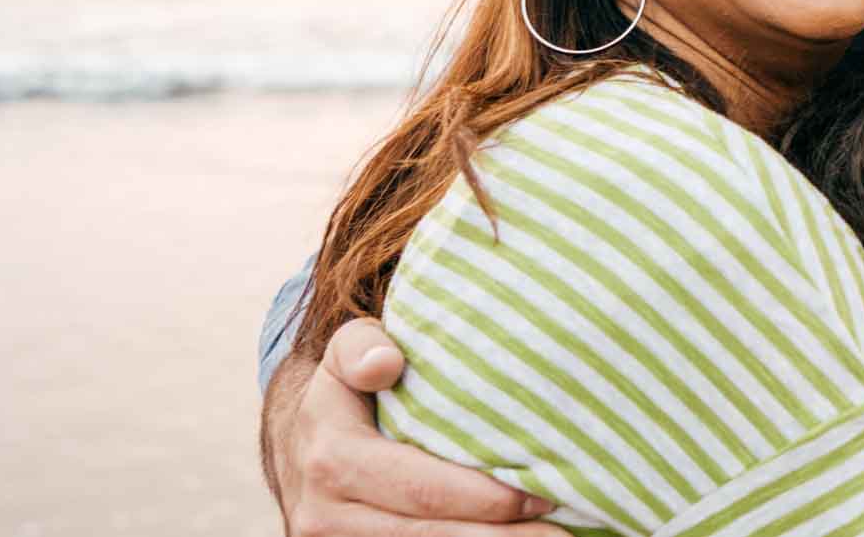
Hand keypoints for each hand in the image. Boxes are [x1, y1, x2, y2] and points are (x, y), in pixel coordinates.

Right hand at [265, 317, 565, 535]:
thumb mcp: (345, 352)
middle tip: (563, 529)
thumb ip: (361, 345)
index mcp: (333, 459)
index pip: (423, 489)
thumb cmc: (347, 390)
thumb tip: (386, 363)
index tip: (541, 492)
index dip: (487, 498)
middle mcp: (326, 515)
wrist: (300, 444)